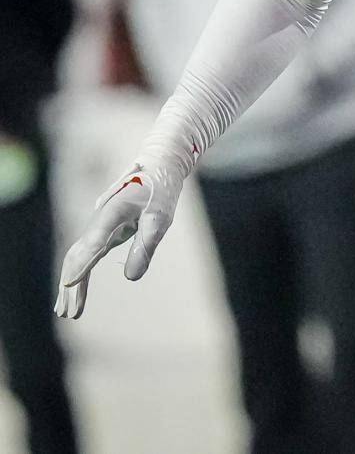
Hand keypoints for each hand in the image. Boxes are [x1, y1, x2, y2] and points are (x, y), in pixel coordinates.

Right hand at [55, 161, 183, 319]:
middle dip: (72, 284)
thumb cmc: (160, 191)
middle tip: (68, 313)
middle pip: (79, 254)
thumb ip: (145, 245)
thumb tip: (131, 278)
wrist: (156, 168)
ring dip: (72, 283)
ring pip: (78, 256)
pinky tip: (76, 292)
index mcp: (114, 211)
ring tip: (67, 312)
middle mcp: (100, 219)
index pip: (95, 241)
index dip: (82, 264)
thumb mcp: (160, 218)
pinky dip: (81, 273)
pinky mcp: (103, 231)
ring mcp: (98, 225)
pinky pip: (87, 255)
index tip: (69, 284)